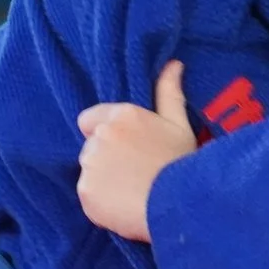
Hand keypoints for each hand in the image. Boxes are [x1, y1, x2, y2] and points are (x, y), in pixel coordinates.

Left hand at [76, 61, 195, 243]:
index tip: (128, 148)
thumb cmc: (182, 162)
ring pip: (90, 172)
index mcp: (120, 116)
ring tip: (132, 190)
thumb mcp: (179, 124)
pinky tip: (125, 204)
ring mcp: (90, 166)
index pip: (89, 120)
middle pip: (92, 147)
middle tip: (135, 171)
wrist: (181, 204)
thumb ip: (169, 92)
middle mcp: (100, 137)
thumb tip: (173, 64)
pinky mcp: (86, 193)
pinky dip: (102, 201)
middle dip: (106, 157)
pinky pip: (90, 196)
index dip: (107, 134)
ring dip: (104, 180)